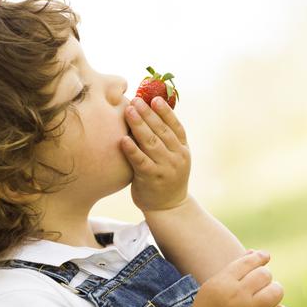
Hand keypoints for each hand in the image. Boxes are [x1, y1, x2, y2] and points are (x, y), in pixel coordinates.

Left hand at [121, 96, 190, 211]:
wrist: (169, 207)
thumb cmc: (166, 177)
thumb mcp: (173, 157)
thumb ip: (165, 139)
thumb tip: (149, 113)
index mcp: (183, 149)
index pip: (175, 126)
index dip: (165, 112)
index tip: (154, 98)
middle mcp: (177, 157)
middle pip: (162, 131)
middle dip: (148, 114)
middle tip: (135, 100)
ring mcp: (165, 168)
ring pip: (151, 143)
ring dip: (139, 125)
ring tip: (128, 111)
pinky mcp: (152, 179)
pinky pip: (141, 162)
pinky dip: (132, 150)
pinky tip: (123, 139)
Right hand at [185, 250, 291, 306]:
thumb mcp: (214, 285)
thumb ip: (234, 268)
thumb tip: (255, 253)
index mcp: (224, 282)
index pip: (249, 261)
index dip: (260, 257)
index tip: (264, 257)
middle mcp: (238, 296)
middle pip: (264, 274)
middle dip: (264, 276)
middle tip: (259, 284)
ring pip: (276, 291)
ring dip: (275, 290)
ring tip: (268, 295)